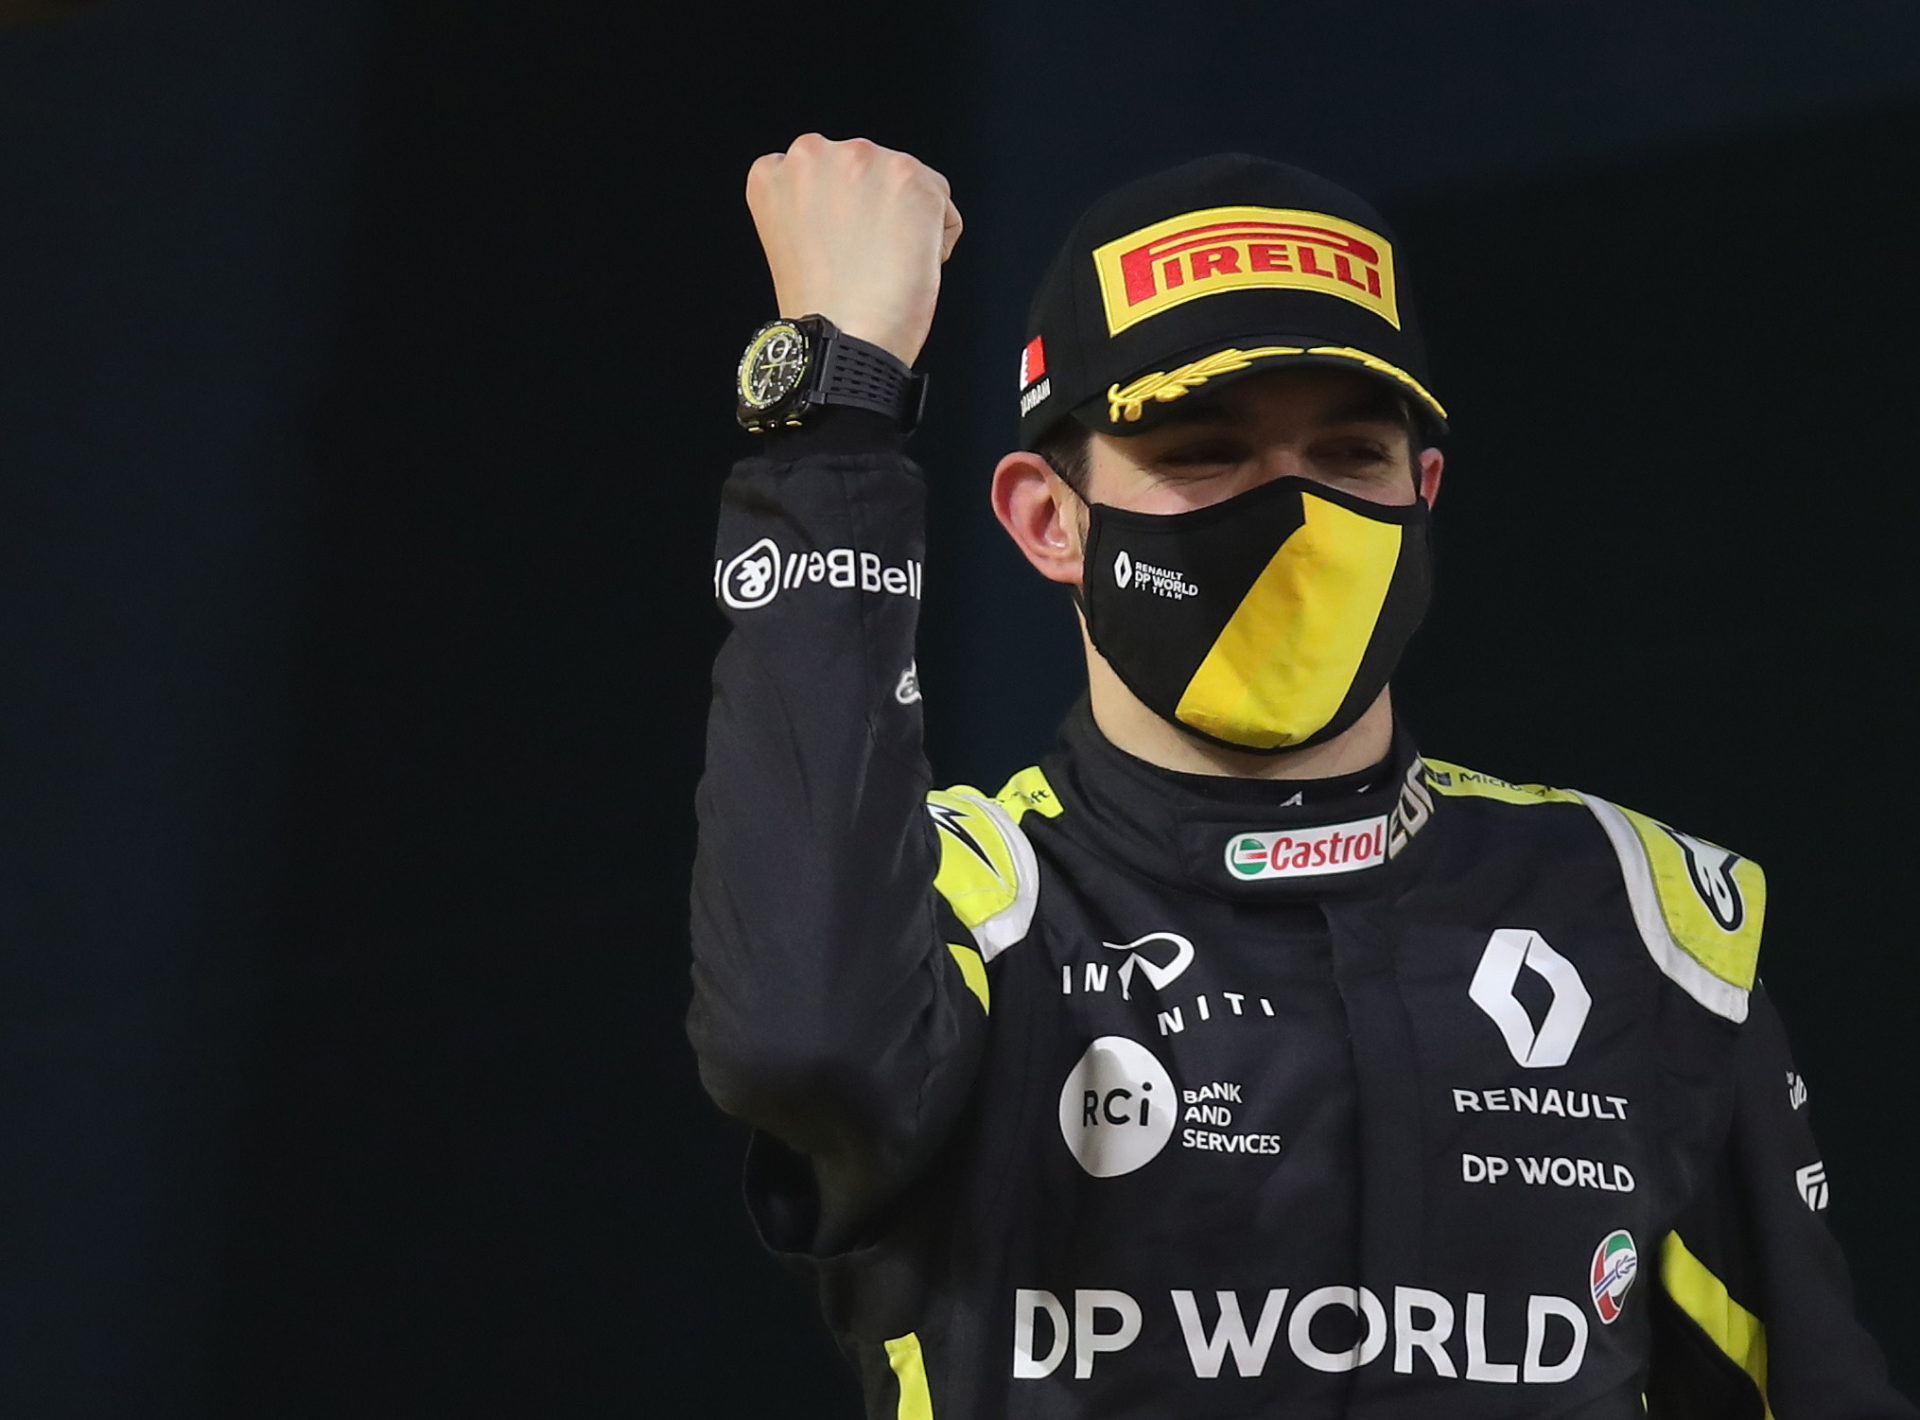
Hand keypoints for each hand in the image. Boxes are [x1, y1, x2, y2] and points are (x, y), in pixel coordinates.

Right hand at [745, 134, 961, 367]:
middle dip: (876, 211)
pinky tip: (907, 267)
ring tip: (882, 265)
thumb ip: (814, 203)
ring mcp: (862, 159)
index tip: (840, 248)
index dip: (842, 217)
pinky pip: (943, 205)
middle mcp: (812, 152)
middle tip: (864, 261)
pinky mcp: (909, 176)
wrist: (842, 341)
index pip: (827, 174)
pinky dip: (937, 240)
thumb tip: (858, 199)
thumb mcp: (793, 238)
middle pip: (870, 171)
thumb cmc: (821, 309)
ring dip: (907, 223)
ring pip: (908, 184)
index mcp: (775, 171)